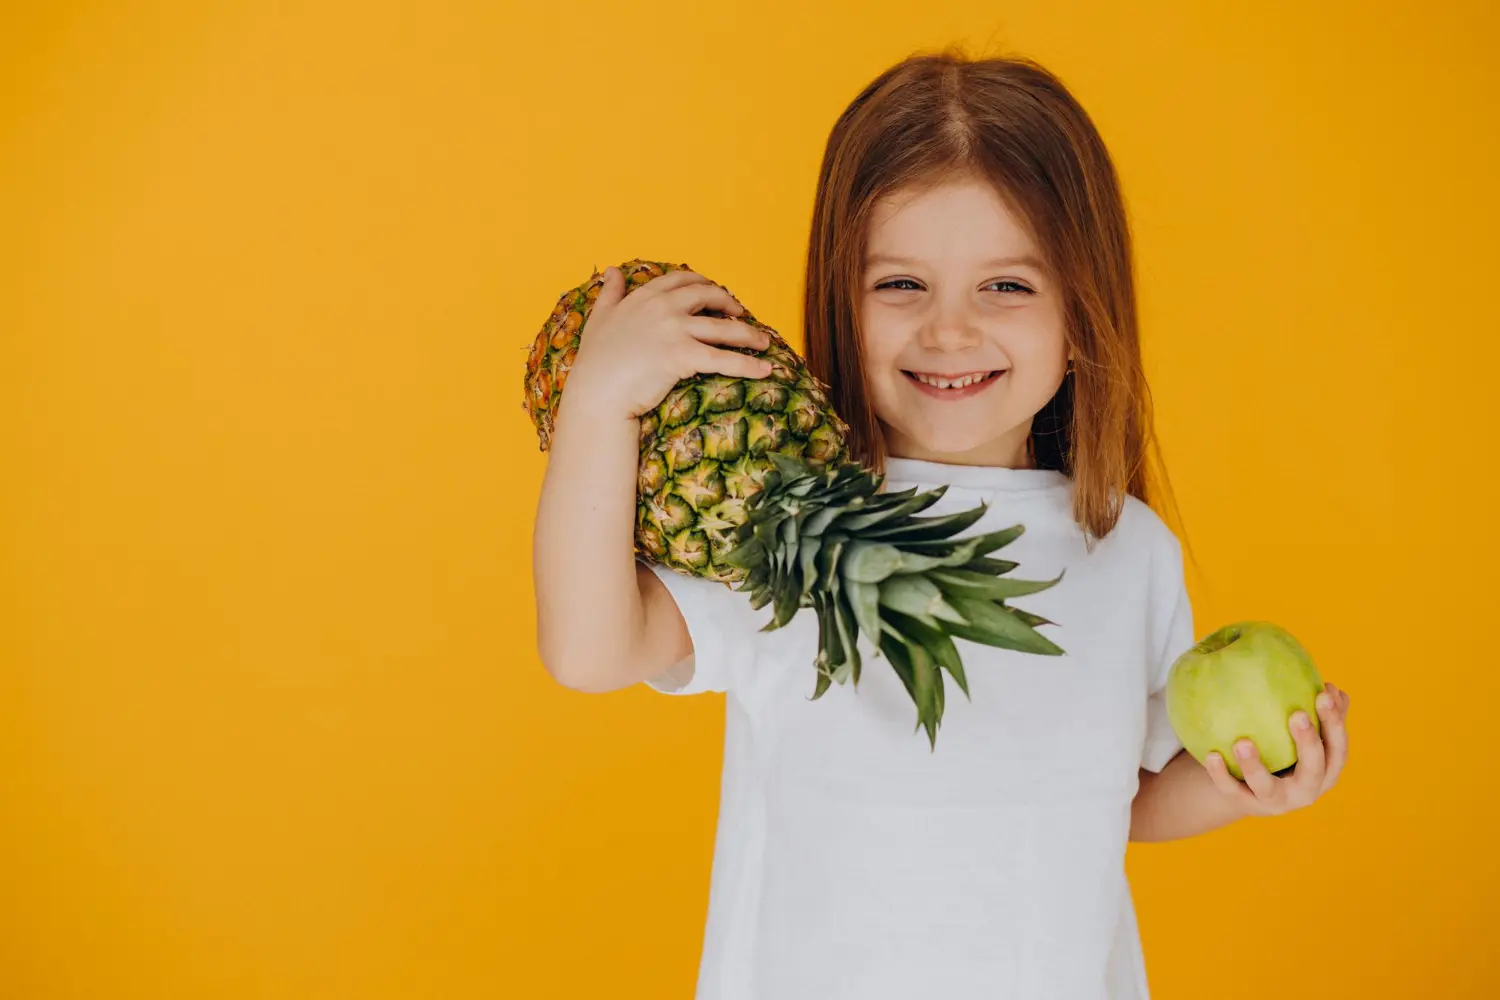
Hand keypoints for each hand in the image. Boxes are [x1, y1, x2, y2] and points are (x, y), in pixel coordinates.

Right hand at [560, 265, 773, 422]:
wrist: (596, 391)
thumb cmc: (596, 360)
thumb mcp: (599, 317)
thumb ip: (610, 292)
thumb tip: (611, 270)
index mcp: (646, 296)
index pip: (682, 279)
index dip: (703, 283)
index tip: (714, 291)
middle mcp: (664, 307)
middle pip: (709, 296)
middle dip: (730, 303)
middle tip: (741, 313)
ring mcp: (676, 330)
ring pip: (724, 328)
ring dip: (750, 334)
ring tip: (765, 342)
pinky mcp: (684, 356)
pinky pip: (725, 360)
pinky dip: (749, 365)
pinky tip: (766, 370)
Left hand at [1204, 682, 1350, 815]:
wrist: (1250, 788)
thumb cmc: (1284, 751)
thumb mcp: (1302, 736)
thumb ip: (1316, 713)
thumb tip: (1331, 687)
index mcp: (1325, 771)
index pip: (1337, 748)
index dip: (1334, 723)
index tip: (1324, 693)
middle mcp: (1305, 791)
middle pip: (1313, 770)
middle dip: (1308, 743)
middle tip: (1298, 714)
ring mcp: (1275, 801)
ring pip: (1267, 787)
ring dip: (1255, 766)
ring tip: (1242, 742)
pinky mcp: (1245, 804)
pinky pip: (1231, 790)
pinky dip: (1221, 774)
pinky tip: (1211, 754)